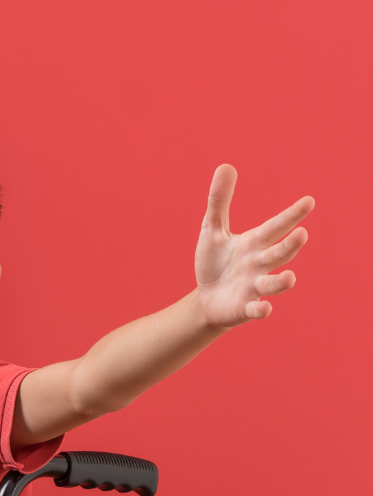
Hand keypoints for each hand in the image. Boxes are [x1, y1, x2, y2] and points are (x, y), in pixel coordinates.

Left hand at [195, 165, 311, 326]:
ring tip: (290, 277)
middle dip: (290, 246)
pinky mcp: (245, 308)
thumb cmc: (215, 262)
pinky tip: (264, 309)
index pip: (275, 227)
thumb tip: (225, 165)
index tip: (308, 201)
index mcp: (254, 243)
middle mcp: (259, 264)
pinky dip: (260, 310)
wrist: (207, 298)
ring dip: (282, 282)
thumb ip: (219, 201)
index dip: (291, 215)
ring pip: (272, 284)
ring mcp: (254, 287)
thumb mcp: (212, 229)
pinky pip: (256, 310)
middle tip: (302, 234)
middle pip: (279, 254)